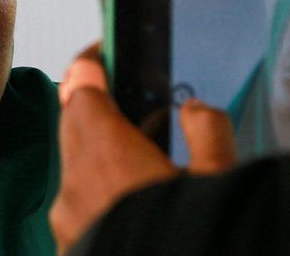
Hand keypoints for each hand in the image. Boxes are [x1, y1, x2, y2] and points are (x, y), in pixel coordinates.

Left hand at [50, 44, 236, 253]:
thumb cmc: (196, 241)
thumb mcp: (221, 180)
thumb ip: (208, 130)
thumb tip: (195, 110)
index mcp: (105, 152)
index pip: (80, 84)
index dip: (91, 62)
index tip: (106, 53)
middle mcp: (75, 181)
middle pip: (74, 121)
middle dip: (99, 106)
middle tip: (139, 108)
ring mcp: (67, 218)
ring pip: (75, 164)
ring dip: (100, 151)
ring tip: (146, 161)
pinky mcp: (71, 245)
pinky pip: (79, 201)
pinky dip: (99, 189)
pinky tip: (136, 202)